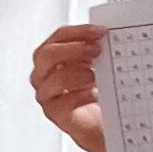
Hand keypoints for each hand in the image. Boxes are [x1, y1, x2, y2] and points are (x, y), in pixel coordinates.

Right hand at [28, 22, 106, 151]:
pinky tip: (94, 95)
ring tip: (95, 76)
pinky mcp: (54, 112)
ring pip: (54, 79)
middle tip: (97, 50)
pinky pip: (63, 102)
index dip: (79, 31)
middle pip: (48, 54)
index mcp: (53, 55)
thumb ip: (96, 50)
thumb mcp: (96, 64)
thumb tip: (107, 37)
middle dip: (74, 49)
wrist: (100, 120)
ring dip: (77, 74)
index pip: (60, 37)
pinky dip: (80, 96)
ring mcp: (47, 93)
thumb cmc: (94, 90)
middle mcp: (45, 73)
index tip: (100, 31)